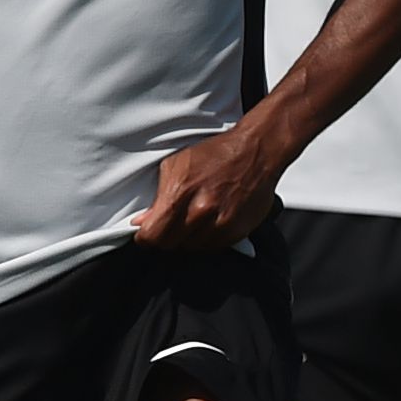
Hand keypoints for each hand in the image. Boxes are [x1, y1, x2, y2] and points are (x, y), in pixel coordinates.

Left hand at [131, 123, 285, 251]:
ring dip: (188, 239)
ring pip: (192, 248)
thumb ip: (158, 196)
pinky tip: (209, 223)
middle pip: (170, 245)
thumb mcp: (176, 165)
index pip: (153, 235)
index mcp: (181, 193)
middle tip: (168, 227)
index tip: (146, 234)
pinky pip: (214, 246)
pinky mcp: (239, 230)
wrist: (258, 151)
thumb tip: (143, 220)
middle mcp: (202, 211)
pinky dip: (208, 238)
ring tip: (192, 221)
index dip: (145, 237)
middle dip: (165, 238)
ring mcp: (222, 223)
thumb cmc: (218, 153)